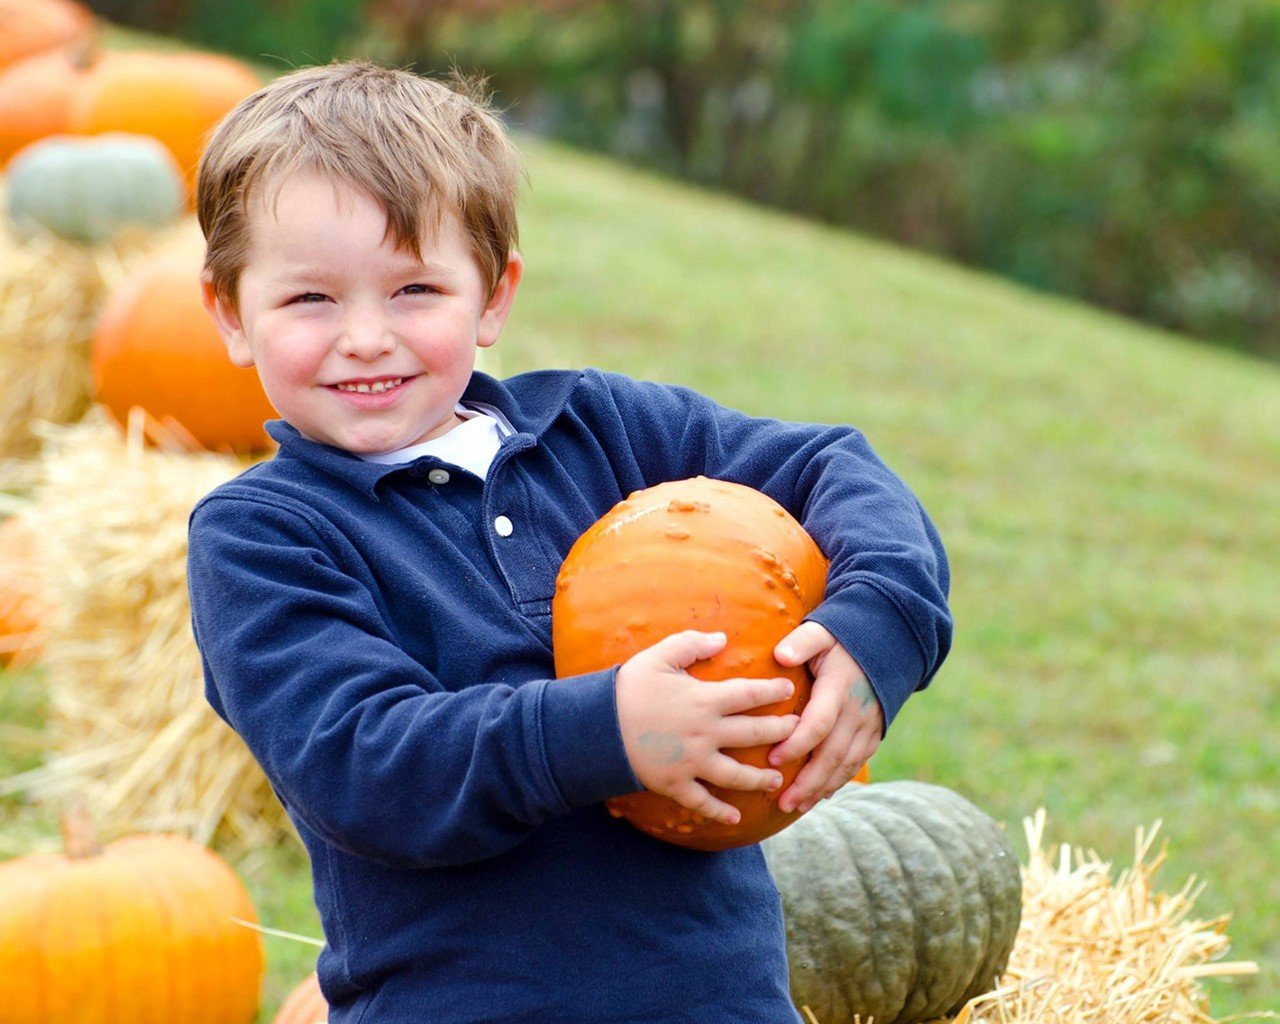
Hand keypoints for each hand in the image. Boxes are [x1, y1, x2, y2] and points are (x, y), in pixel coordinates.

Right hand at [615, 630, 799, 825]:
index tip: (789, 690)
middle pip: (753, 735)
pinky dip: (720, 812)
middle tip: (799, 731)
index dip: (772, 692)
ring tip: (777, 779)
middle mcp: (705, 734)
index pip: (749, 695)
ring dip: (760, 778)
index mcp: (704, 700)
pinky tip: (735, 819)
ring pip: (736, 774)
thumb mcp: (659, 656)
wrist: (596, 727)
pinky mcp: (676, 784)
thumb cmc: (629, 687)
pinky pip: (702, 802)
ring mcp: (692, 763)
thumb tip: (723, 639)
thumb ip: (692, 645)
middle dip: (781, 733)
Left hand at [768, 622, 881, 813]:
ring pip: (846, 764)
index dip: (797, 744)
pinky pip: (857, 762)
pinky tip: (821, 796)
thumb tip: (780, 656)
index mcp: (839, 688)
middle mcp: (857, 711)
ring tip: (796, 807)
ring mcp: (869, 724)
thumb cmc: (843, 637)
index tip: (772, 760)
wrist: (887, 642)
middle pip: (832, 754)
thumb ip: (801, 642)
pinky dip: (839, 780)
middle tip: (782, 803)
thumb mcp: (821, 632)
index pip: (818, 723)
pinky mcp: (875, 732)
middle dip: (808, 782)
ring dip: (821, 788)